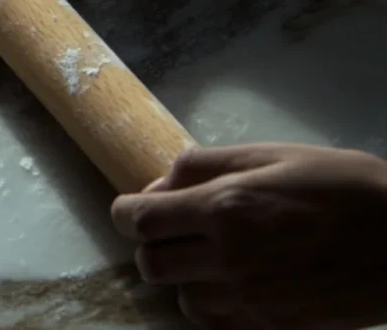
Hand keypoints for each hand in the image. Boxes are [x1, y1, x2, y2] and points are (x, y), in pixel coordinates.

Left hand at [111, 144, 386, 328]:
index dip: (125, 212)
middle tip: (175, 228)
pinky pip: (215, 324)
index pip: (140, 220)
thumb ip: (205, 166)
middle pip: (151, 264)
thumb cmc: (343, 186)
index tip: (132, 208)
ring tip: (211, 254)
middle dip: (152, 243)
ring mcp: (252, 300)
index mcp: (226, 208)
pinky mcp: (273, 327)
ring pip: (181, 298)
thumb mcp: (272, 155)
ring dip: (184, 276)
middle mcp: (230, 259)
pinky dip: (212, 305)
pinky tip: (232, 282)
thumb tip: (158, 184)